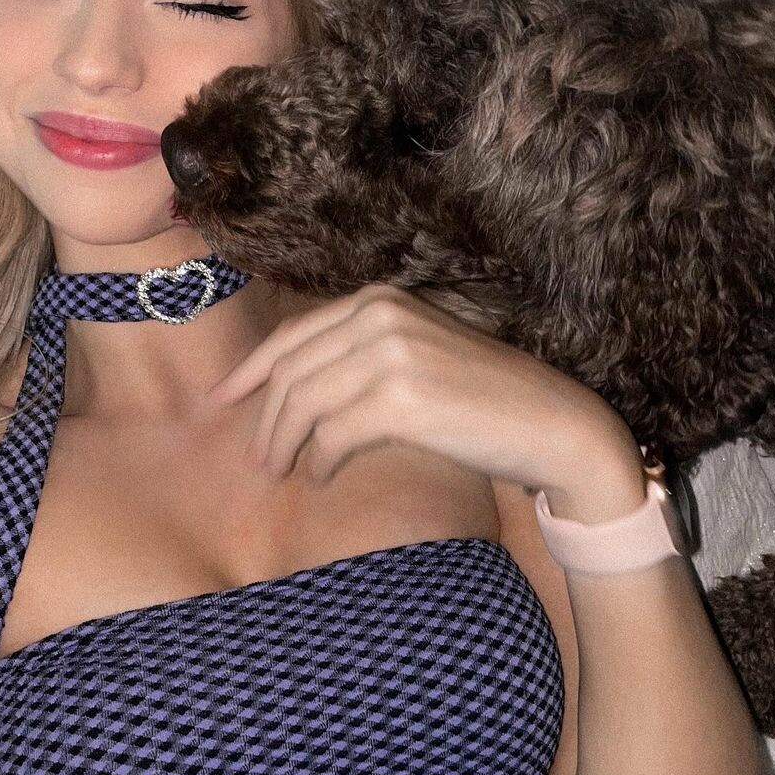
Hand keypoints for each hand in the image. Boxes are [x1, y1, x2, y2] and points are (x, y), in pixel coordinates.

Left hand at [205, 282, 634, 493]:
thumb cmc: (482, 398)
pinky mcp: (401, 397)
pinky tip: (323, 475)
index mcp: (380, 300)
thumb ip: (359, 358)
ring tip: (281, 472)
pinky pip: (332, 435)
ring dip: (284, 444)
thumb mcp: (416, 356)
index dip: (251, 371)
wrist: (551, 422)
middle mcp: (381, 315)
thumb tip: (293, 396)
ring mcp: (391, 353)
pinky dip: (320, 459)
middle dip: (265, 419)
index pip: (294, 336)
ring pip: (303, 403)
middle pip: (291, 371)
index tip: (223, 401)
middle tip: (259, 460)